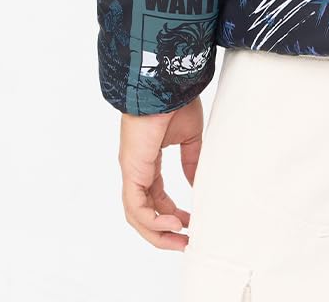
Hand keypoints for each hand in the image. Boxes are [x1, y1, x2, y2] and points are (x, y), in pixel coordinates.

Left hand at [119, 98, 203, 249]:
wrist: (166, 85)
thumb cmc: (175, 102)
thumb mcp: (189, 137)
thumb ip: (191, 161)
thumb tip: (196, 185)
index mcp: (147, 162)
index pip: (155, 197)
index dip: (172, 213)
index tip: (191, 222)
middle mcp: (136, 170)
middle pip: (144, 213)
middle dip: (164, 231)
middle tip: (184, 242)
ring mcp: (132, 171)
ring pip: (137, 215)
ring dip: (157, 232)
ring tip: (180, 240)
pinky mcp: (132, 171)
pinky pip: (136, 206)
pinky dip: (152, 220)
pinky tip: (173, 223)